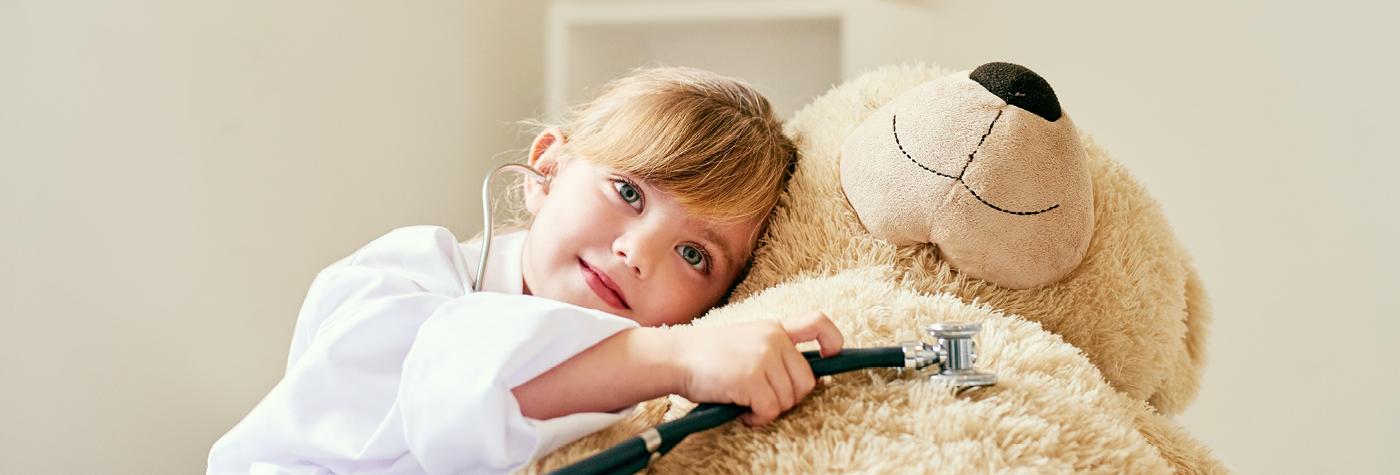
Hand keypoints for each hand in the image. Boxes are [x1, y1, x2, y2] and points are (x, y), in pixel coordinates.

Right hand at [673, 312, 843, 425]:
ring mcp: (763, 357)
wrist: (675, 357)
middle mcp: (773, 339)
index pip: (819, 323)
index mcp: (774, 328)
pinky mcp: (751, 378)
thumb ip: (774, 353)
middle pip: (807, 381)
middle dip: (788, 398)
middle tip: (762, 399)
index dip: (833, 342)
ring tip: (746, 403)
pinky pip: (770, 410)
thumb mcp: (746, 341)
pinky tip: (741, 411)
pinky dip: (757, 419)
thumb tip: (810, 383)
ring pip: (789, 400)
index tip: (830, 358)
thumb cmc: (708, 356)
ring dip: (769, 410)